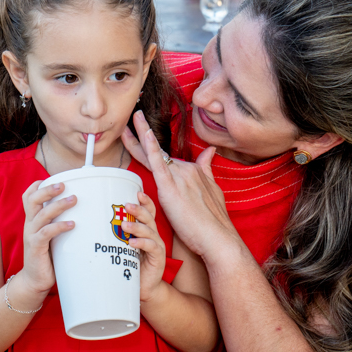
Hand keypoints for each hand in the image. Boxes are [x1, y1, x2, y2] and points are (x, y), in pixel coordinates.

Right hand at [20, 181, 74, 294]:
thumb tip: (86, 213)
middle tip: (63, 184)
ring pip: (42, 214)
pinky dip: (59, 226)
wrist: (35, 281)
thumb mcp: (53, 236)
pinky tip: (72, 224)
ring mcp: (32, 236)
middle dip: (48, 190)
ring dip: (58, 205)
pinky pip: (46, 233)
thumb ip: (61, 223)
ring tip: (74, 199)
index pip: (28, 197)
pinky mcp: (36, 248)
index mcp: (33, 220)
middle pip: (33, 200)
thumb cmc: (48, 257)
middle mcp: (30, 225)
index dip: (37, 186)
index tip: (50, 178)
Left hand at [122, 192, 166, 302]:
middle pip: (149, 218)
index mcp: (146, 231)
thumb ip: (114, 237)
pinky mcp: (158, 258)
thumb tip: (92, 224)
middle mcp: (153, 236)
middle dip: (139, 210)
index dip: (145, 202)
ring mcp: (157, 247)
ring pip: (149, 231)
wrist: (142, 289)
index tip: (137, 193)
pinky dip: (142, 243)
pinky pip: (152, 247)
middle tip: (127, 205)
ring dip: (137, 226)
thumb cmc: (129, 267)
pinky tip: (133, 242)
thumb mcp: (121, 248)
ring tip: (124, 225)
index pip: (149, 212)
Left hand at [123, 111, 241, 259]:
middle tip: (135, 114)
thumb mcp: (213, 190)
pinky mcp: (172, 188)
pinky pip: (158, 164)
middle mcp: (185, 170)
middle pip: (158, 150)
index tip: (144, 129)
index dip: (152, 143)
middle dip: (144, 131)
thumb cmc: (213, 222)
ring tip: (134, 117)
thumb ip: (207, 169)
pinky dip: (151, 148)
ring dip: (141, 135)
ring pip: (155, 153)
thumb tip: (210, 151)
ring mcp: (179, 177)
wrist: (218, 237)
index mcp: (191, 171)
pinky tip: (144, 135)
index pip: (166, 156)